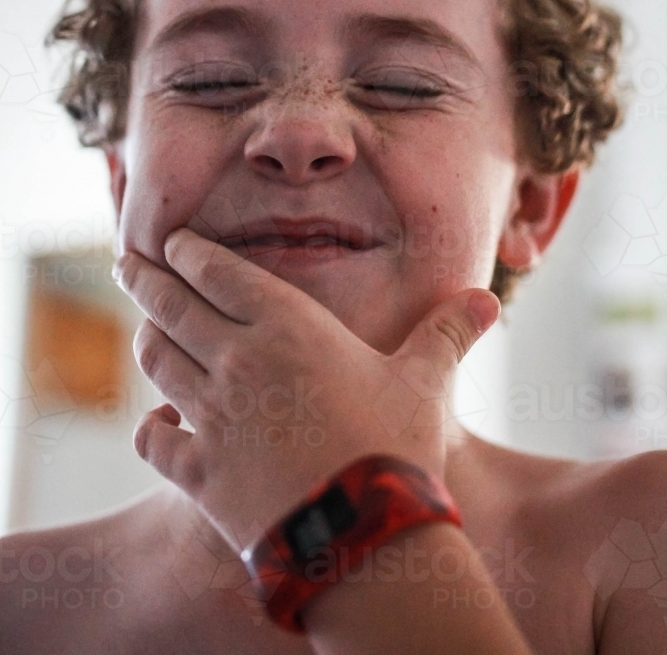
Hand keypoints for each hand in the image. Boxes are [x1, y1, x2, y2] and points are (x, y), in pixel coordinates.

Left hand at [113, 227, 498, 553]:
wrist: (363, 536)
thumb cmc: (397, 448)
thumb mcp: (425, 382)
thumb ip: (447, 334)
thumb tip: (487, 300)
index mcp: (286, 326)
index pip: (217, 272)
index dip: (188, 251)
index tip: (173, 240)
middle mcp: (237, 361)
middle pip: (170, 305)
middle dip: (145, 278)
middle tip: (127, 262)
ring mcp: (212, 416)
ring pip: (157, 362)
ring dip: (145, 339)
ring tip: (143, 327)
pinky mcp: (199, 471)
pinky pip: (155, 439)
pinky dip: (149, 426)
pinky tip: (154, 421)